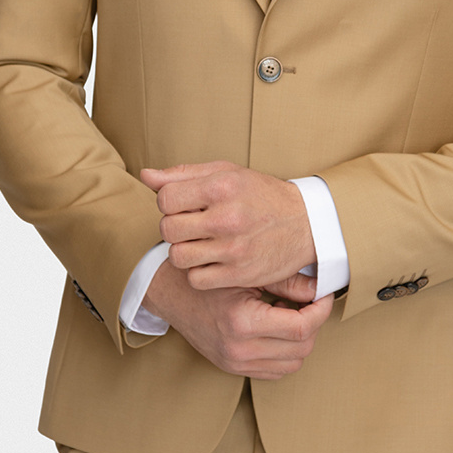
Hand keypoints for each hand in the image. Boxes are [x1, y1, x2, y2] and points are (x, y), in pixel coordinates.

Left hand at [140, 161, 315, 290]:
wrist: (306, 223)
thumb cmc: (262, 195)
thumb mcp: (227, 173)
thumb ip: (184, 174)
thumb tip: (146, 176)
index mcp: (221, 186)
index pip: (165, 199)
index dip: (169, 203)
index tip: (184, 205)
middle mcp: (227, 218)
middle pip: (168, 229)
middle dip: (174, 227)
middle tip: (191, 225)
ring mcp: (233, 249)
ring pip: (178, 257)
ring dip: (184, 251)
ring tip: (200, 243)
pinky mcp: (239, 274)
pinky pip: (196, 279)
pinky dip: (199, 272)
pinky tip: (211, 260)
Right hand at [143, 260, 332, 378]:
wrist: (169, 292)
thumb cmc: (205, 275)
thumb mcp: (245, 271)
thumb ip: (286, 280)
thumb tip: (320, 287)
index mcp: (242, 322)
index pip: (302, 328)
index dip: (321, 311)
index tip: (324, 295)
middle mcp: (239, 349)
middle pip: (302, 348)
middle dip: (313, 324)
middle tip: (308, 301)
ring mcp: (235, 363)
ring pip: (292, 364)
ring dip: (300, 341)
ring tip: (290, 314)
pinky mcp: (233, 368)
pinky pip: (276, 371)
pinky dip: (285, 354)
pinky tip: (277, 329)